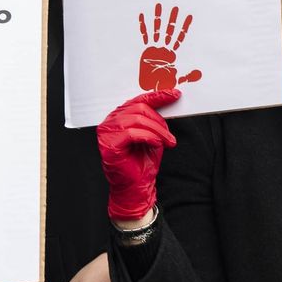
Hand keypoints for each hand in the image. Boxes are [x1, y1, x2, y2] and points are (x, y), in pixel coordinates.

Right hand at [97, 89, 179, 221]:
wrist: (136, 186)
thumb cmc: (142, 162)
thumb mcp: (153, 134)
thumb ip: (155, 118)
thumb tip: (170, 99)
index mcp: (119, 116)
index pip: (138, 101)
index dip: (158, 96)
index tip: (175, 94)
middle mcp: (110, 122)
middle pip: (138, 109)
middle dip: (160, 121)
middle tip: (171, 137)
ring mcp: (106, 133)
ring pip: (137, 120)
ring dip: (158, 131)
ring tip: (167, 142)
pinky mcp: (108, 145)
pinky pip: (132, 133)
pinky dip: (149, 137)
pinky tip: (156, 144)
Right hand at [137, 3, 202, 90]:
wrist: (147, 88)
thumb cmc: (161, 85)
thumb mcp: (176, 80)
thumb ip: (187, 77)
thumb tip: (198, 74)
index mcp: (172, 54)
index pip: (180, 37)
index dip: (184, 27)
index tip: (189, 16)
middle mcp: (164, 48)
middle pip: (169, 30)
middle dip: (172, 19)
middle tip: (175, 7)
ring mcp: (154, 48)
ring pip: (157, 30)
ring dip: (158, 19)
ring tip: (159, 6)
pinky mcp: (145, 50)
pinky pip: (144, 36)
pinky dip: (144, 26)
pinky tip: (143, 16)